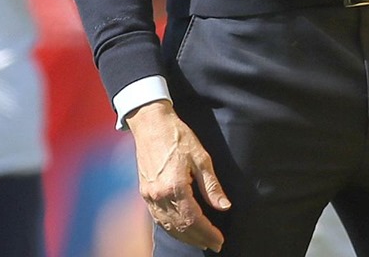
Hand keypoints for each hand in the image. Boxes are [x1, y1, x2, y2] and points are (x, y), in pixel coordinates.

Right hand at [126, 100, 230, 251]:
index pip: (194, 220)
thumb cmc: (179, 137)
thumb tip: (224, 206)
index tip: (219, 240)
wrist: (152, 125)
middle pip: (180, 227)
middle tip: (214, 244)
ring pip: (168, 226)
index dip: (208, 233)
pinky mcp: (144, 193)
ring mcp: (149, 196)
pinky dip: (171, 228)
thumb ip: (211, 185)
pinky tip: (181, 230)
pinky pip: (158, 218)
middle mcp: (159, 196)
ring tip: (201, 241)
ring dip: (185, 237)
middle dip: (198, 238)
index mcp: (175, 187)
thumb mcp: (201, 157)